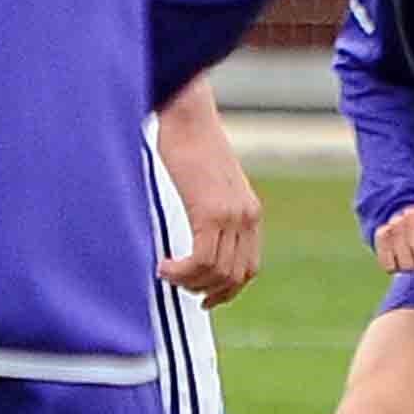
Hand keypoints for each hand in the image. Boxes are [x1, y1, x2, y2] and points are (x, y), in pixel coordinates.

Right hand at [154, 85, 260, 306]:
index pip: (248, 268)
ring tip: (167, 273)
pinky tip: (163, 265)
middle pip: (234, 277)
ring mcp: (231, 216)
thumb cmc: (188, 144)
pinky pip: (201, 260)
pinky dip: (181, 271)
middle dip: (205, 290)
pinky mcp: (211, 212)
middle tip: (177, 284)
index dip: (226, 289)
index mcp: (249, 212)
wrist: (187, 117)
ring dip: (189, 282)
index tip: (203, 296)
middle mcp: (247, 217)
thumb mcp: (209, 185)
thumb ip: (212, 211)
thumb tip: (196, 239)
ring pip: (217, 273)